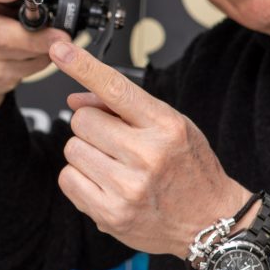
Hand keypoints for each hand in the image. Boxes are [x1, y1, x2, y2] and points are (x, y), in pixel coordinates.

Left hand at [49, 41, 252, 257]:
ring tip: (114, 164)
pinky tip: (105, 183)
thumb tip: (74, 100)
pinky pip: (67, 179)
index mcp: (165, 125)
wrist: (210, 220)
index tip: (59, 49)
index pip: (115, 88)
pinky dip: (80, 178)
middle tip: (114, 140)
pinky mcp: (111, 214)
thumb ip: (123, 107)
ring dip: (85, 152)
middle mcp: (147, 155)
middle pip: (82, 120)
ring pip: (72, 149)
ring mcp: (128, 188)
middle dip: (91, 126)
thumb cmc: (189, 166)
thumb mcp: (171, 123)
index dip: (83, 65)